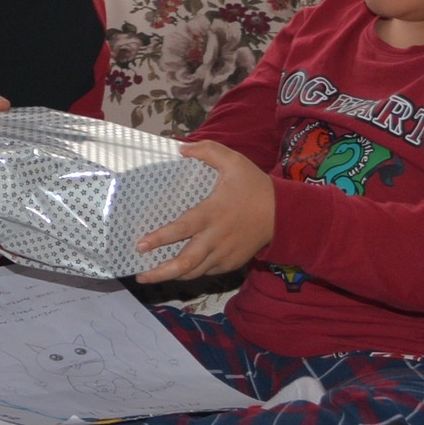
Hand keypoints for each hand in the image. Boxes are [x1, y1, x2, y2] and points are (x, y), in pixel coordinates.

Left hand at [133, 141, 274, 283]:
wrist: (284, 213)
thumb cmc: (254, 186)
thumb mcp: (233, 161)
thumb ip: (207, 150)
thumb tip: (181, 148)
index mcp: (212, 213)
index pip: (181, 229)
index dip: (159, 239)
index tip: (140, 245)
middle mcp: (215, 238)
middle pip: (185, 263)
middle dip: (160, 273)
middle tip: (140, 276)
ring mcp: (224, 254)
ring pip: (195, 272)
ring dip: (173, 275)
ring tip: (154, 274)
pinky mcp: (232, 263)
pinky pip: (208, 271)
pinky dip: (193, 271)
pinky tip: (181, 269)